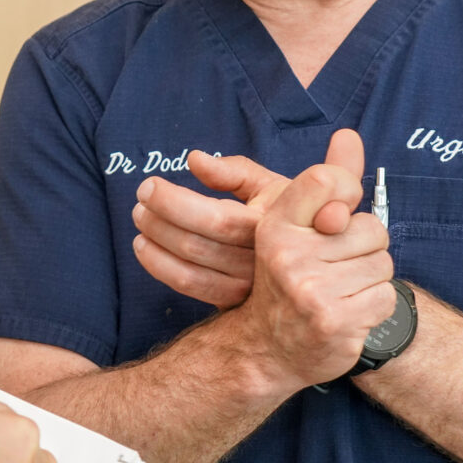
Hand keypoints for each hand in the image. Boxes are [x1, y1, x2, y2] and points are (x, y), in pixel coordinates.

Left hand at [133, 130, 363, 306]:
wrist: (323, 261)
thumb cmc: (295, 212)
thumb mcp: (272, 183)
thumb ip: (235, 169)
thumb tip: (194, 160)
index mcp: (268, 225)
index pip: (211, 218)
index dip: (173, 202)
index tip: (149, 184)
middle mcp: (259, 261)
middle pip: (194, 244)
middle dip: (157, 219)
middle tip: (140, 199)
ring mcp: (248, 287)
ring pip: (187, 270)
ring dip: (154, 243)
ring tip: (140, 219)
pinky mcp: (236, 302)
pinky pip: (190, 289)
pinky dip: (160, 268)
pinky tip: (145, 249)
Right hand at [235, 133, 394, 389]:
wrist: (269, 348)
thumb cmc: (291, 277)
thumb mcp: (297, 225)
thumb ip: (326, 181)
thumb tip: (350, 135)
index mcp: (276, 225)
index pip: (325, 179)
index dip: (346, 192)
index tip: (337, 215)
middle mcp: (288, 255)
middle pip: (370, 228)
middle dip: (364, 247)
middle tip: (334, 266)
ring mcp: (311, 291)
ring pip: (383, 264)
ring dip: (371, 278)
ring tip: (341, 290)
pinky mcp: (336, 323)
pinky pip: (386, 296)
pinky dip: (375, 305)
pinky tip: (348, 312)